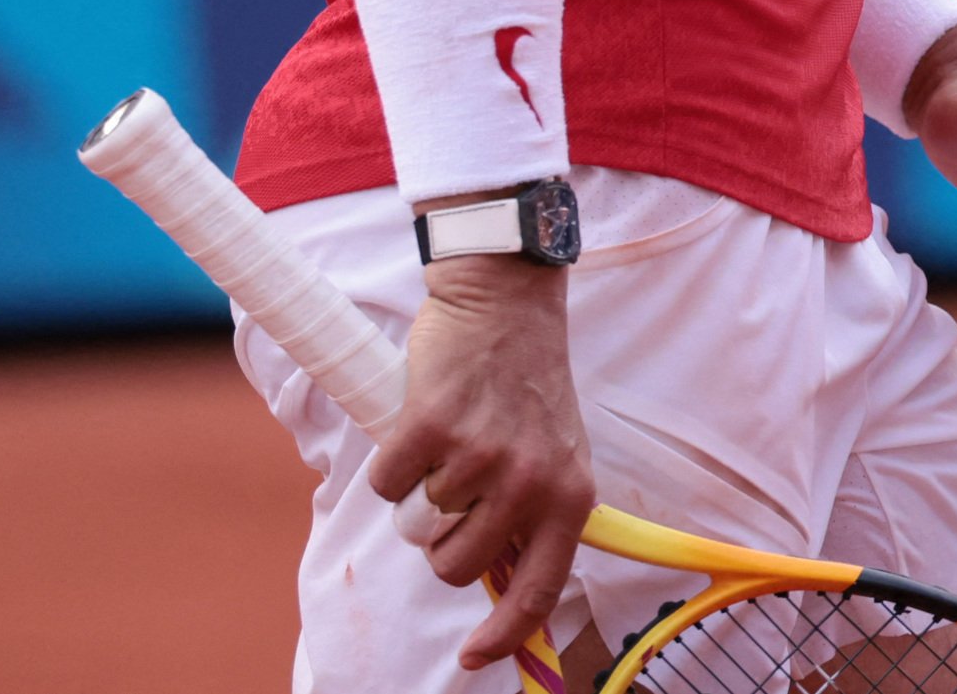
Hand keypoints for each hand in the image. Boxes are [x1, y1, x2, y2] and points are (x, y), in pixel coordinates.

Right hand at [366, 250, 593, 671]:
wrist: (506, 299)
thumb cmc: (526, 383)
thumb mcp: (556, 452)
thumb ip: (536, 514)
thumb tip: (499, 586)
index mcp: (569, 496)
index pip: (539, 590)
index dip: (504, 636)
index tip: (473, 658)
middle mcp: (529, 482)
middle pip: (455, 567)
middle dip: (440, 541)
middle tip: (450, 490)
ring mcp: (480, 455)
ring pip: (417, 526)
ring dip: (417, 493)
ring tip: (444, 444)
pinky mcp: (431, 425)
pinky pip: (386, 483)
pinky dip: (390, 462)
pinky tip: (416, 425)